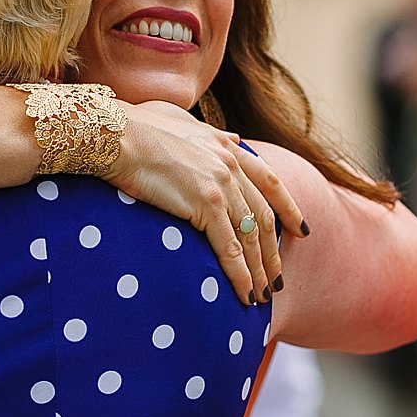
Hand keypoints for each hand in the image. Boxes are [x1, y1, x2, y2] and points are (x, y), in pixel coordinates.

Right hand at [106, 101, 306, 305]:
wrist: (117, 134)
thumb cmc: (138, 127)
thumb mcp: (184, 121)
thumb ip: (211, 134)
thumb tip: (232, 137)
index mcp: (228, 146)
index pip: (270, 182)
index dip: (288, 208)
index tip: (299, 229)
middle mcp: (231, 165)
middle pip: (264, 217)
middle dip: (273, 253)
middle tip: (277, 279)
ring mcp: (221, 185)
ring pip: (251, 237)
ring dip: (259, 271)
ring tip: (262, 295)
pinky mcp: (205, 204)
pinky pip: (230, 248)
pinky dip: (240, 275)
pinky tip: (245, 294)